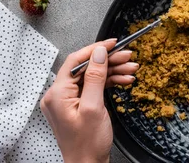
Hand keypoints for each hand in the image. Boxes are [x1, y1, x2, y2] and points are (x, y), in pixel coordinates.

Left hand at [40, 39, 138, 162]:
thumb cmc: (87, 145)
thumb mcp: (94, 108)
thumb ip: (95, 77)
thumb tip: (98, 53)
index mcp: (57, 94)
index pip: (75, 61)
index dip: (95, 49)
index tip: (112, 43)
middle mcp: (59, 96)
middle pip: (86, 68)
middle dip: (109, 61)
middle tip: (127, 56)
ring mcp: (68, 101)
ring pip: (92, 77)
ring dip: (112, 71)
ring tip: (131, 69)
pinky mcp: (77, 106)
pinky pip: (93, 87)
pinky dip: (109, 83)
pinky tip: (124, 80)